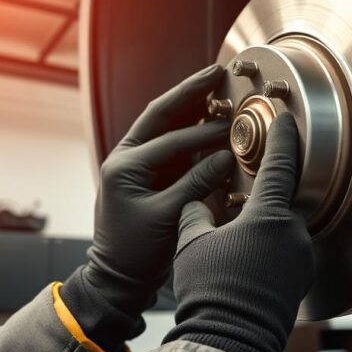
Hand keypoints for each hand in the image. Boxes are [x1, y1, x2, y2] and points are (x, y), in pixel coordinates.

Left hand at [63, 65, 234, 347]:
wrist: (118, 278)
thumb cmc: (135, 252)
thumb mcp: (167, 217)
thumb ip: (196, 184)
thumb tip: (225, 159)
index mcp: (124, 166)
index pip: (170, 140)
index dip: (204, 134)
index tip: (232, 128)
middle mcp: (126, 158)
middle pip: (161, 114)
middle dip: (190, 92)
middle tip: (216, 73)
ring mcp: (136, 163)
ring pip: (165, 124)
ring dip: (190, 105)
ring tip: (215, 86)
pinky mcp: (147, 173)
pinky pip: (171, 143)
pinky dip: (191, 129)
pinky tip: (210, 118)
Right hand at [163, 114, 314, 351]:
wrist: (231, 342)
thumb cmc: (210, 291)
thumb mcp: (192, 244)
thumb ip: (195, 213)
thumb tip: (196, 202)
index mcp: (270, 216)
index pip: (282, 164)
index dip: (283, 138)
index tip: (287, 120)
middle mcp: (295, 234)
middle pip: (281, 201)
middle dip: (260, 201)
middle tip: (239, 205)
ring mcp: (303, 260)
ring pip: (283, 231)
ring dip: (263, 231)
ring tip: (237, 244)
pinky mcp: (301, 281)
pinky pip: (286, 255)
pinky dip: (269, 253)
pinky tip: (247, 264)